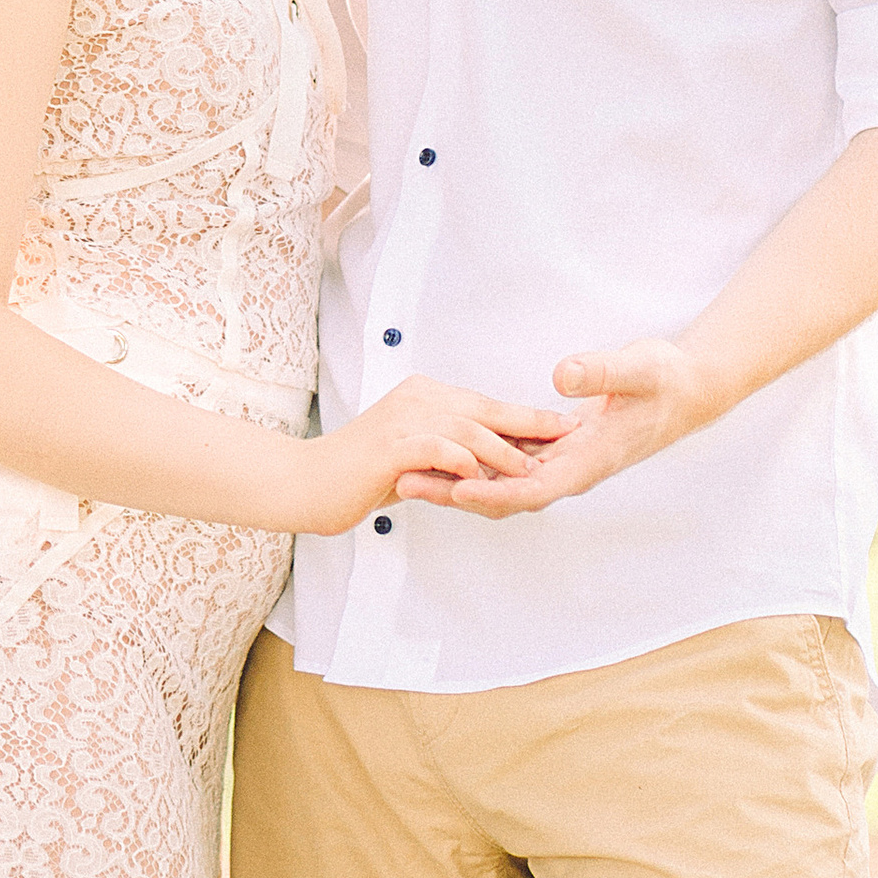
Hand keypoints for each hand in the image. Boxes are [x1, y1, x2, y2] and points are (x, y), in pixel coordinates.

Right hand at [286, 376, 570, 536]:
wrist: (309, 482)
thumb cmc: (361, 475)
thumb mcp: (414, 457)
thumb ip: (448, 452)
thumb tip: (490, 462)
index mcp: (426, 395)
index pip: (486, 405)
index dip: (526, 417)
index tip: (563, 427)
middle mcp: (418, 397)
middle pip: (486, 409)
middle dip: (531, 424)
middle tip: (568, 434)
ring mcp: (404, 419)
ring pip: (468, 429)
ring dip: (504, 451)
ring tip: (533, 469)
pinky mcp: (392, 446)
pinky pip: (439, 450)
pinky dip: (465, 464)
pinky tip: (485, 480)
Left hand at [393, 335, 717, 516]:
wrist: (687, 387)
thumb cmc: (666, 380)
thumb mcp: (638, 368)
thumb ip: (602, 372)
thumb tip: (562, 375)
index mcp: (588, 461)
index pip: (531, 490)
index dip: (490, 494)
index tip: (452, 492)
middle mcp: (570, 467)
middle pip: (504, 492)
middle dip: (456, 492)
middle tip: (404, 482)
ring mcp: (562, 458)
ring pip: (502, 479)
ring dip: (458, 478)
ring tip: (409, 470)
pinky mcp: (557, 444)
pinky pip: (509, 459)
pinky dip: (477, 458)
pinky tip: (446, 448)